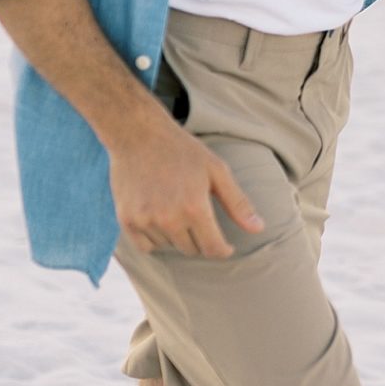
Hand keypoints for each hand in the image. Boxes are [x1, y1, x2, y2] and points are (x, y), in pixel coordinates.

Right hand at [110, 116, 264, 258]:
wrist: (138, 135)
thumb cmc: (182, 150)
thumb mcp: (217, 170)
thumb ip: (238, 203)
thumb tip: (258, 229)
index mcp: (194, 207)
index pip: (212, 249)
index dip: (223, 250)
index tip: (226, 246)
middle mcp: (168, 219)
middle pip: (191, 250)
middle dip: (200, 238)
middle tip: (197, 215)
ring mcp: (144, 221)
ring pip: (169, 247)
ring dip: (177, 236)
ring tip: (175, 208)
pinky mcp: (126, 220)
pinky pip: (146, 247)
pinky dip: (155, 238)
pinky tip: (159, 217)